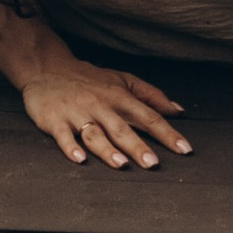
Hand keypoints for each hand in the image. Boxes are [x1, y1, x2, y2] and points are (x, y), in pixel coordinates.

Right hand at [10, 39, 190, 169]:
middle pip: (121, 128)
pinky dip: (70, 148)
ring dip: (107, 149)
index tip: (185, 149)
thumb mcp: (122, 80)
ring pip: (94, 134)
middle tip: (153, 164)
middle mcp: (100, 105)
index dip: (167, 133)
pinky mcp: (56, 121)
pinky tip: (79, 159)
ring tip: (120, 164)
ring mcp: (77, 113)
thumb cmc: (89, 79)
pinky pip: (63, 137)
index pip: (148, 116)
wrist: (47, 68)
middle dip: (137, 146)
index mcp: (119, 97)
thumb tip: (179, 111)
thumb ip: (151, 95)